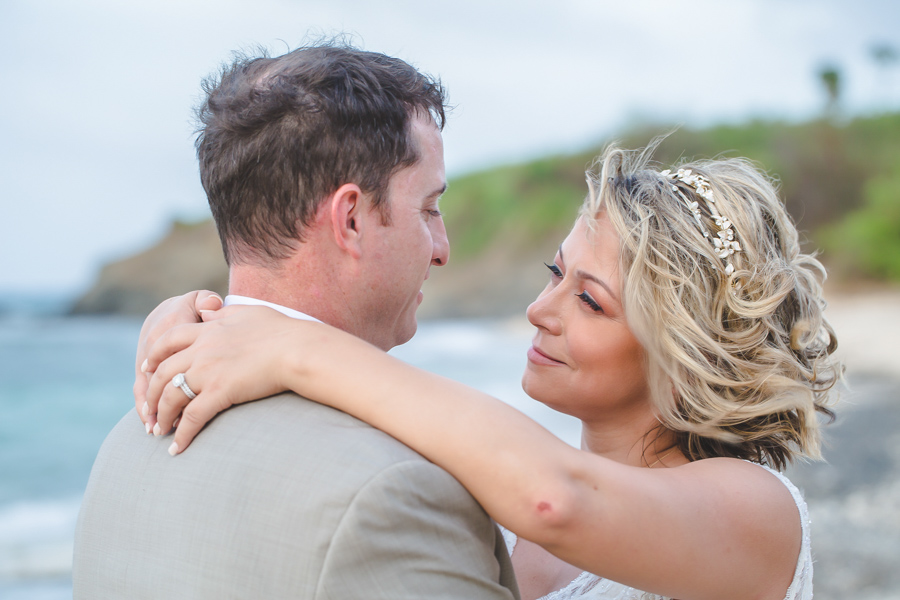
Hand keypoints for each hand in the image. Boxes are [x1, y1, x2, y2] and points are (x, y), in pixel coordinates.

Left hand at [143, 305, 301, 453]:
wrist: (297, 349)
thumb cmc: (282, 330)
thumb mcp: (247, 312)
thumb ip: (222, 312)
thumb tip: (207, 309)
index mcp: (208, 330)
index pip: (167, 340)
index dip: (153, 356)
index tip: (146, 368)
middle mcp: (202, 349)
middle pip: (162, 372)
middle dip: (151, 393)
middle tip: (149, 408)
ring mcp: (208, 372)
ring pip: (171, 397)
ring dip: (162, 417)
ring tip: (160, 431)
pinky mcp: (220, 392)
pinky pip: (192, 418)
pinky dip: (182, 435)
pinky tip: (177, 448)